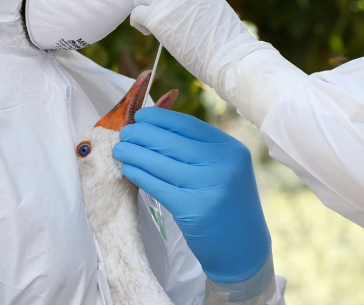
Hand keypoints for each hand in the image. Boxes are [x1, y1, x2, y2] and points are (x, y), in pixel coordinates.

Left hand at [113, 107, 271, 283]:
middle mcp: (223, 164)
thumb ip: (200, 149)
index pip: (188, 124)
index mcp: (231, 149)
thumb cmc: (228, 204)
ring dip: (133, 153)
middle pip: (171, 141)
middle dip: (141, 134)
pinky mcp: (194, 210)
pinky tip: (128, 170)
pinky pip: (157, 186)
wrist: (244, 248)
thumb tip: (157, 128)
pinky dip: (139, 175)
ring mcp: (209, 186)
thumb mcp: (226, 169)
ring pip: (160, 162)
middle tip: (124, 133)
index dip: (160, 117)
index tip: (140, 116)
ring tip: (119, 150)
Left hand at [130, 0, 265, 94]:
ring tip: (152, 26)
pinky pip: (135, 14)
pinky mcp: (155, 18)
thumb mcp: (215, 10)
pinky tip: (149, 33)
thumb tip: (178, 9)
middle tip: (158, 17)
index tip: (167, 4)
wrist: (228, 55)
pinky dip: (138, 23)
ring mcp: (166, 0)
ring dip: (143, 10)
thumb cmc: (226, 42)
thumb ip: (196, 3)